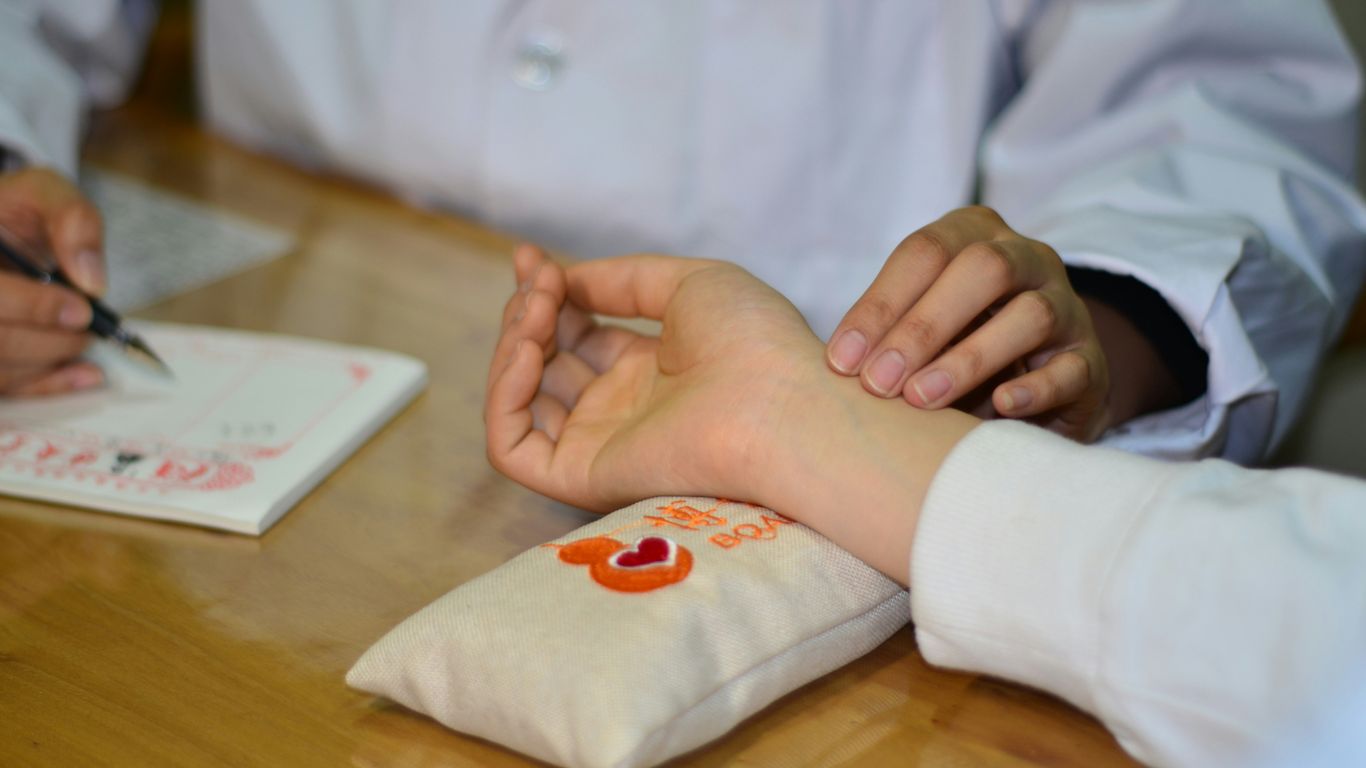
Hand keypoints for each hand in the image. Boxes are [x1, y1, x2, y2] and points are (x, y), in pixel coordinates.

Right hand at [0, 167, 105, 394]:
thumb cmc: (16, 212)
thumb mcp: (43, 193)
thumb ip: (72, 220)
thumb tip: (92, 282)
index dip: (33, 307)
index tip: (80, 309)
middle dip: (50, 339)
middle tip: (85, 328)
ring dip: (51, 361)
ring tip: (80, 339)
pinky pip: (4, 388)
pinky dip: (47, 384)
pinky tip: (86, 375)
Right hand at [486, 246, 977, 580]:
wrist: (778, 402)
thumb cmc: (755, 343)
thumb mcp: (686, 283)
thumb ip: (621, 279)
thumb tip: (564, 278)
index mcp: (649, 369)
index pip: (575, 334)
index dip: (547, 294)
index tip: (529, 257)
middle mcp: (620, 409)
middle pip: (543, 362)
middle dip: (527, 312)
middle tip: (538, 282)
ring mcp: (599, 445)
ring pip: (520, 401)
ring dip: (511, 346)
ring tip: (536, 311)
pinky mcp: (583, 478)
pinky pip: (512, 448)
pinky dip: (504, 395)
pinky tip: (527, 351)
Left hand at [825, 206, 1109, 441]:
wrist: (1039, 382)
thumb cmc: (954, 347)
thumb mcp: (918, 327)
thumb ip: (885, 331)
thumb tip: (835, 365)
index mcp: (975, 236)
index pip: (925, 252)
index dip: (879, 305)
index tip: (840, 362)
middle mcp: (1027, 260)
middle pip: (983, 269)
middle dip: (923, 326)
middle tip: (878, 382)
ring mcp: (1067, 307)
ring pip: (1030, 316)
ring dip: (969, 358)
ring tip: (921, 398)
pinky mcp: (1091, 362)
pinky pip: (1071, 369)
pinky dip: (1033, 388)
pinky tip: (998, 406)